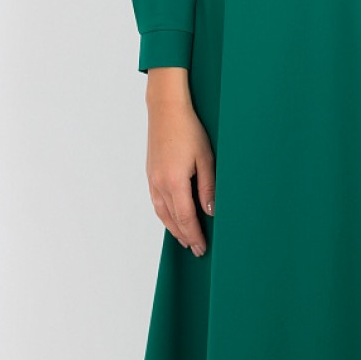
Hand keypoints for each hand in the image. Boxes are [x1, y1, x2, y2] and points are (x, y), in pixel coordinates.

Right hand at [144, 69, 214, 256]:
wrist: (166, 109)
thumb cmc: (189, 129)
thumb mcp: (206, 158)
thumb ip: (208, 187)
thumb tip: (210, 212)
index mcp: (174, 182)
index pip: (186, 218)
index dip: (195, 235)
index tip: (202, 248)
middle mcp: (159, 184)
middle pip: (172, 219)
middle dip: (185, 236)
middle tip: (197, 249)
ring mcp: (152, 179)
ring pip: (162, 212)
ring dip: (174, 228)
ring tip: (185, 238)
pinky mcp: (150, 173)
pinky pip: (157, 202)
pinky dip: (165, 215)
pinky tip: (172, 217)